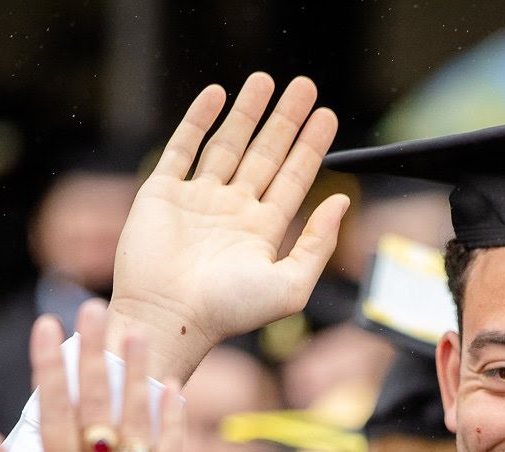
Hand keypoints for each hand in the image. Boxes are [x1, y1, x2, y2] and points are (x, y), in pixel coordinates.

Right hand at [0, 301, 184, 451]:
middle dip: (94, 354)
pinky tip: (173, 390)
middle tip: (94, 309)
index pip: (54, 413)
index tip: (46, 327)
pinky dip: (173, 422)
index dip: (50, 367)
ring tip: (139, 332)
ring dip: (138, 374)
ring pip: (139, 422)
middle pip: (98, 406)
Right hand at [108, 73, 349, 382]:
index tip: (327, 116)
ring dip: (247, 112)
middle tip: (305, 86)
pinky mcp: (163, 193)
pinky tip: (218, 94)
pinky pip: (183, 147)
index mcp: (262, 232)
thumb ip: (318, 244)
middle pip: (265, 154)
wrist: (169, 318)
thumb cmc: (228, 312)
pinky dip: (199, 119)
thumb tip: (341, 202)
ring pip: (227, 144)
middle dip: (285, 120)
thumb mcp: (290, 285)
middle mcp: (232, 211)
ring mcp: (197, 199)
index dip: (310, 146)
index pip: (293, 178)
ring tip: (265, 81)